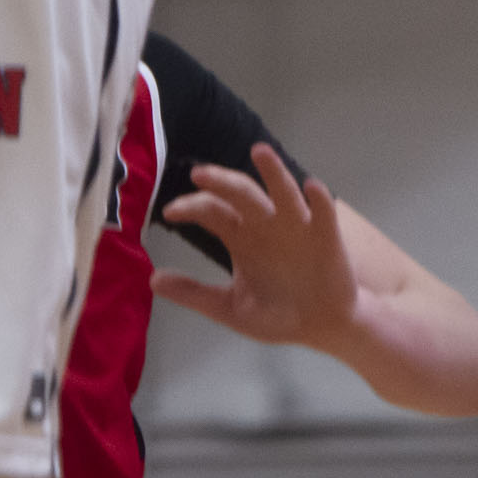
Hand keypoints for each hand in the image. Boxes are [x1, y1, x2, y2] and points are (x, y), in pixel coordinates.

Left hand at [154, 144, 358, 350]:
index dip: (191, 207)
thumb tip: (151, 280)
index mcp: (240, 236)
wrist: (323, 326)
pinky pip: (323, 212)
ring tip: (259, 151)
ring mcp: (296, 226)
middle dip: (222, 181)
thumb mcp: (230, 308)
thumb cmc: (277, 313)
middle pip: (241, 193)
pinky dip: (319, 199)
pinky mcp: (326, 236)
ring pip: (282, 191)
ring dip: (273, 171)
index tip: (169, 213)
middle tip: (199, 174)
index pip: (212, 211)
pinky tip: (311, 187)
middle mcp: (265, 223)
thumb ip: (195, 294)